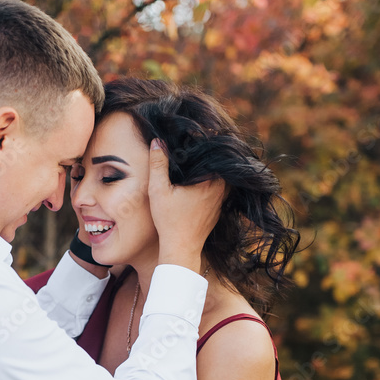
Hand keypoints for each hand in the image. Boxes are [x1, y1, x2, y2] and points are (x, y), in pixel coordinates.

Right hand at [148, 139, 224, 271]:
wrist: (181, 249)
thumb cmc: (169, 221)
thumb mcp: (158, 190)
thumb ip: (158, 164)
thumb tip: (157, 141)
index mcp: (209, 180)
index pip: (215, 152)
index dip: (209, 139)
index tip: (202, 130)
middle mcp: (220, 189)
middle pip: (221, 164)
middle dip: (212, 152)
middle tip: (202, 140)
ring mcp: (221, 200)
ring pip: (222, 177)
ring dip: (214, 168)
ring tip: (202, 158)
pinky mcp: (218, 210)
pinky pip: (220, 190)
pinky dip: (214, 182)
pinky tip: (202, 179)